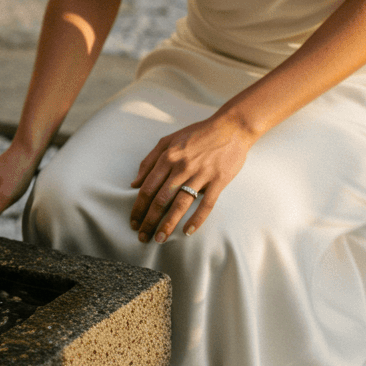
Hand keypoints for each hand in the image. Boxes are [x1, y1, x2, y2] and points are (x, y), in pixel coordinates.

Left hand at [129, 116, 253, 242]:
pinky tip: (187, 232)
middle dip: (149, 221)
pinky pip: (206, 204)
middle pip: (160, 199)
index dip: (138, 208)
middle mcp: (182, 166)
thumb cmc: (198, 134)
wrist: (232, 127)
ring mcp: (201, 174)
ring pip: (180, 204)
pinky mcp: (219, 180)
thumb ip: (149, 160)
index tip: (134, 222)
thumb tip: (134, 183)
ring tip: (160, 239)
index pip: (148, 188)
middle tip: (143, 237)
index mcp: (168, 157)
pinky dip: (196, 219)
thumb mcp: (169, 140)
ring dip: (168, 224)